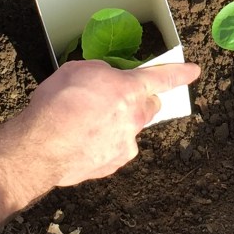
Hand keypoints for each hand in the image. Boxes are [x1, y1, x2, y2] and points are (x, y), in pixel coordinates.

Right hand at [15, 60, 199, 187]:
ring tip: (86, 123)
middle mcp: (135, 118)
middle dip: (140, 101)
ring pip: (130, 129)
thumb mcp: (80, 69)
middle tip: (116, 99)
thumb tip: (107, 79)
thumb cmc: (57, 102)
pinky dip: (104, 143)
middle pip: (149, 106)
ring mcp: (126, 144)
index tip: (194, 71)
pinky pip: (115, 149)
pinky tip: (82, 140)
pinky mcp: (113, 164)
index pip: (164, 78)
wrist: (39, 148)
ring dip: (117, 124)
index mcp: (130, 90)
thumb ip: (103, 72)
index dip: (181, 72)